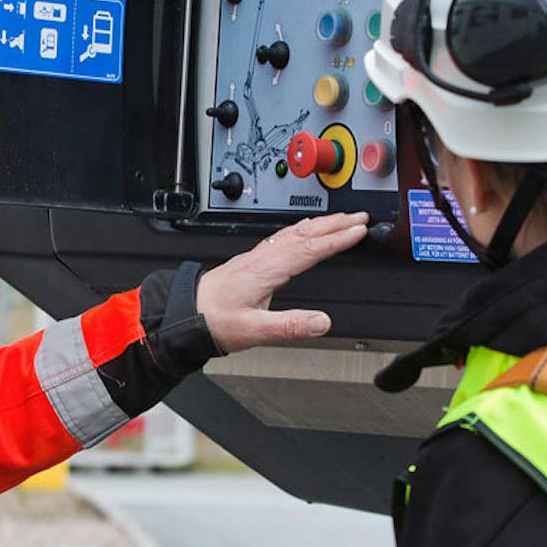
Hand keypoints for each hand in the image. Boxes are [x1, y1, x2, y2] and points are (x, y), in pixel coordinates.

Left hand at [198, 212, 370, 354]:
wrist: (185, 314)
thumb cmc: (214, 320)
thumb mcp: (254, 330)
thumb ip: (289, 326)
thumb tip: (322, 323)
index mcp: (266, 270)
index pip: (309, 249)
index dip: (337, 239)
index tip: (359, 230)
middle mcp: (262, 258)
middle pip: (305, 233)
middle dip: (335, 223)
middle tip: (360, 216)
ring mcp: (257, 257)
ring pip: (294, 232)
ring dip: (321, 223)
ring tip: (342, 219)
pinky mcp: (253, 261)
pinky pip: (284, 237)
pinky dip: (303, 229)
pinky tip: (306, 230)